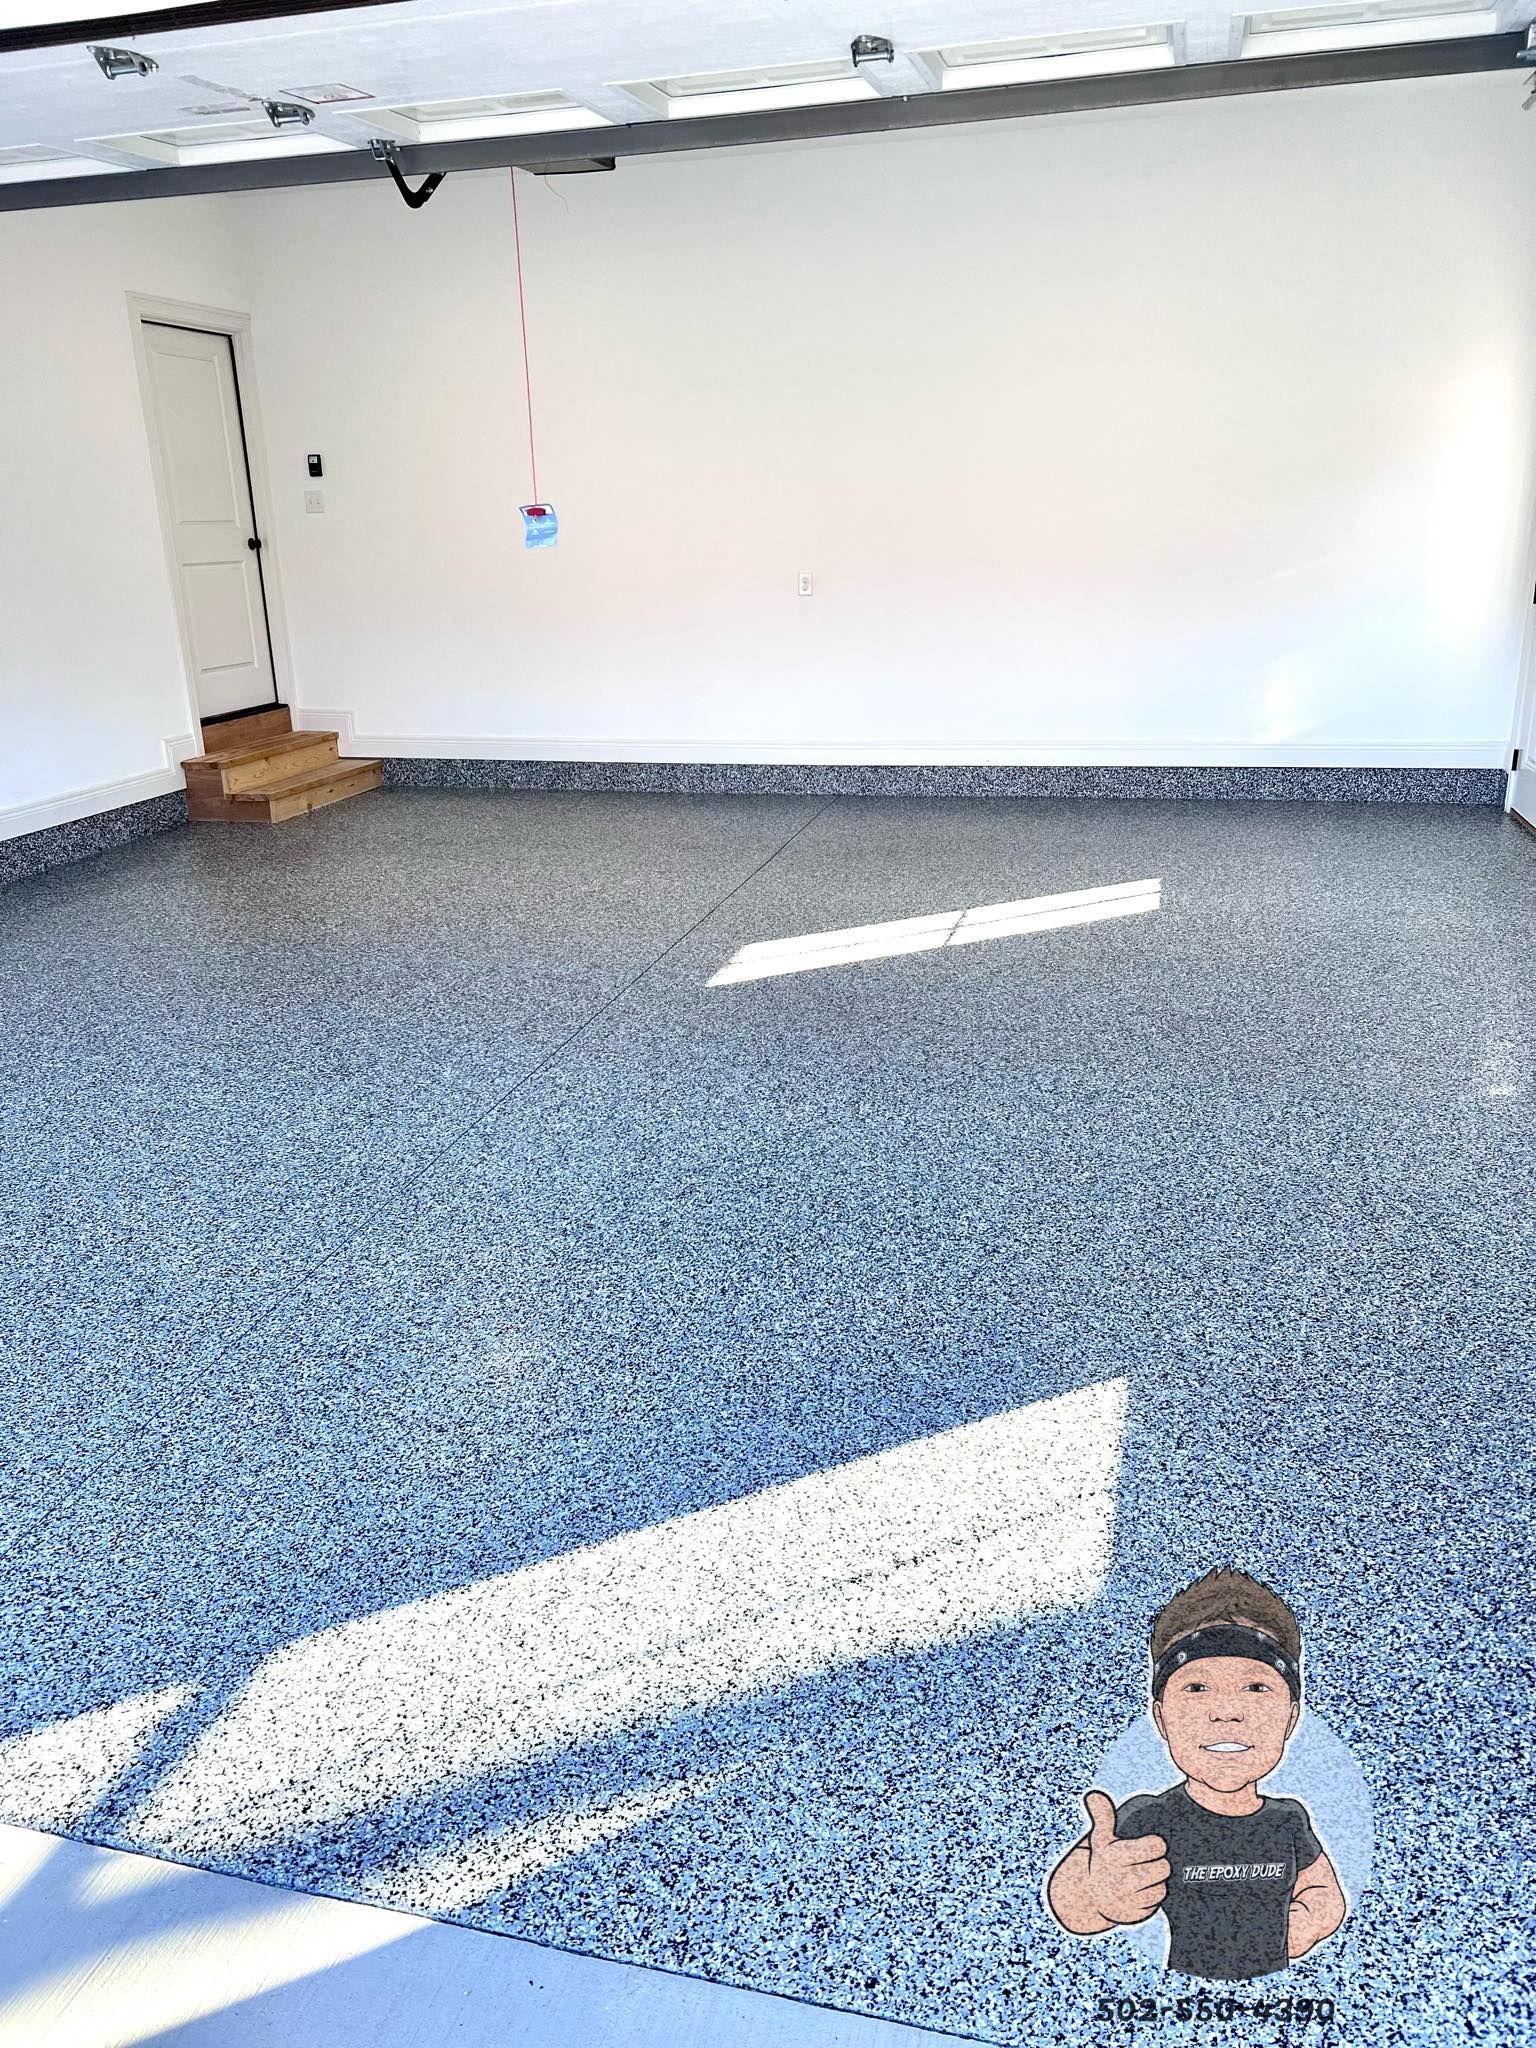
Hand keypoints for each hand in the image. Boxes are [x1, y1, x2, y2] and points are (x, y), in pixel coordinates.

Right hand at [1078, 1790, 1169, 1926]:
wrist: (1093, 1896)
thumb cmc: (1104, 1861)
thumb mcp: (1101, 1839)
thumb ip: (1103, 1816)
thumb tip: (1094, 1795)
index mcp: (1115, 1857)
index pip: (1155, 1847)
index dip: (1156, 1844)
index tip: (1152, 1843)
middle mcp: (1122, 1880)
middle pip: (1162, 1868)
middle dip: (1159, 1862)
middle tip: (1150, 1860)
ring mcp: (1129, 1900)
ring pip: (1162, 1887)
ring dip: (1158, 1880)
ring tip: (1148, 1874)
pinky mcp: (1137, 1915)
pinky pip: (1158, 1903)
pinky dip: (1155, 1896)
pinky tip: (1146, 1888)